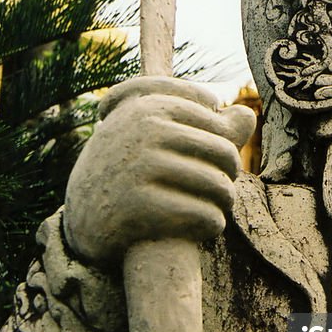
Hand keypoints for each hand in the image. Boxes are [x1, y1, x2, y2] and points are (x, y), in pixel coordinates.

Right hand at [64, 77, 255, 263]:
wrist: (84, 216)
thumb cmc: (132, 170)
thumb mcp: (158, 138)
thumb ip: (207, 125)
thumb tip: (247, 115)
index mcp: (149, 105)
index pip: (217, 122)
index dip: (223, 143)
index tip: (211, 159)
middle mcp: (143, 131)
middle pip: (224, 153)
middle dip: (228, 174)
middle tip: (219, 188)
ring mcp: (140, 168)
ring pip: (219, 186)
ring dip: (224, 201)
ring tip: (217, 206)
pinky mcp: (141, 208)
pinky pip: (205, 215)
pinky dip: (213, 224)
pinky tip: (208, 225)